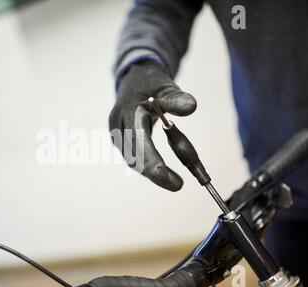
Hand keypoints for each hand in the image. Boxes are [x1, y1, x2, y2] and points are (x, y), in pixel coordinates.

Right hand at [109, 61, 196, 190]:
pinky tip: (163, 173)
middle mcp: (118, 123)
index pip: (139, 141)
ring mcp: (116, 133)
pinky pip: (132, 158)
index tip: (170, 178)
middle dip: (156, 174)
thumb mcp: (167, 86)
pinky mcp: (119, 140)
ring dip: (152, 173)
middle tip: (178, 185)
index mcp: (128, 109)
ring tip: (174, 182)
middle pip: (134, 157)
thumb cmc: (152, 84)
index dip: (153, 162)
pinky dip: (148, 167)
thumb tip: (191, 107)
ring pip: (132, 161)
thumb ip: (177, 98)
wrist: (133, 80)